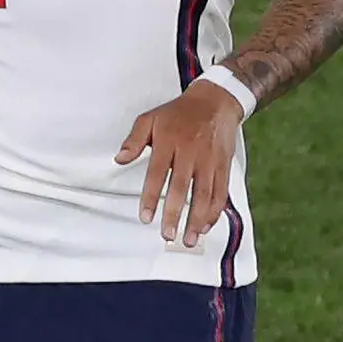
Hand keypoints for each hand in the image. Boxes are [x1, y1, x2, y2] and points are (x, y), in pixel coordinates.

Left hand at [115, 80, 241, 246]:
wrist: (216, 102)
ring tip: (187, 240)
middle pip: (183, 188)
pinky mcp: (223, 165)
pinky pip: (220, 192)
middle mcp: (191, 152)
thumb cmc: (178, 113)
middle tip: (167, 235)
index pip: (158, 173)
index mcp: (169, 141)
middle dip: (175, 215)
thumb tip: (119, 159)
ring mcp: (209, 160)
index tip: (146, 218)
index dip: (152, 197)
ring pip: (204, 194)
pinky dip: (214, 212)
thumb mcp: (150, 118)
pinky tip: (204, 226)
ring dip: (196, 219)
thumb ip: (134, 140)